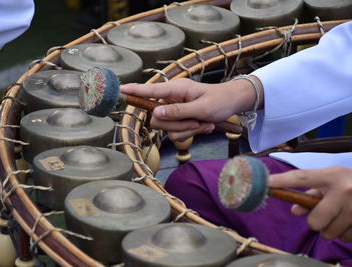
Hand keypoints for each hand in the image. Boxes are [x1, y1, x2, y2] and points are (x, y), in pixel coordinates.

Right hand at [120, 78, 260, 140]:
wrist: (232, 105)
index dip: (134, 91)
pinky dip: (190, 134)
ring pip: (167, 129)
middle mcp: (171, 100)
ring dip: (187, 130)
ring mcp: (174, 112)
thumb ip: (178, 111)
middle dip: (177, 125)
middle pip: (156, 119)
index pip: (149, 90)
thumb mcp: (201, 107)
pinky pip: (175, 135)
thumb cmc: (219, 101)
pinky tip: (204, 127)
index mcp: (175, 89)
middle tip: (197, 122)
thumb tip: (155, 114)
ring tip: (204, 124)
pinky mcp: (179, 121)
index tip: (119, 90)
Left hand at [269, 167, 351, 241]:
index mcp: (334, 176)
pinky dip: (346, 233)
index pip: (303, 178)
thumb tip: (294, 210)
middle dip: (316, 221)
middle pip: (313, 221)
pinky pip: (343, 238)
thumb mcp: (335, 180)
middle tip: (326, 213)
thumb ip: (313, 193)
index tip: (268, 183)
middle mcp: (345, 192)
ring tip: (343, 215)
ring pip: (327, 233)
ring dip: (331, 228)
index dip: (283, 180)